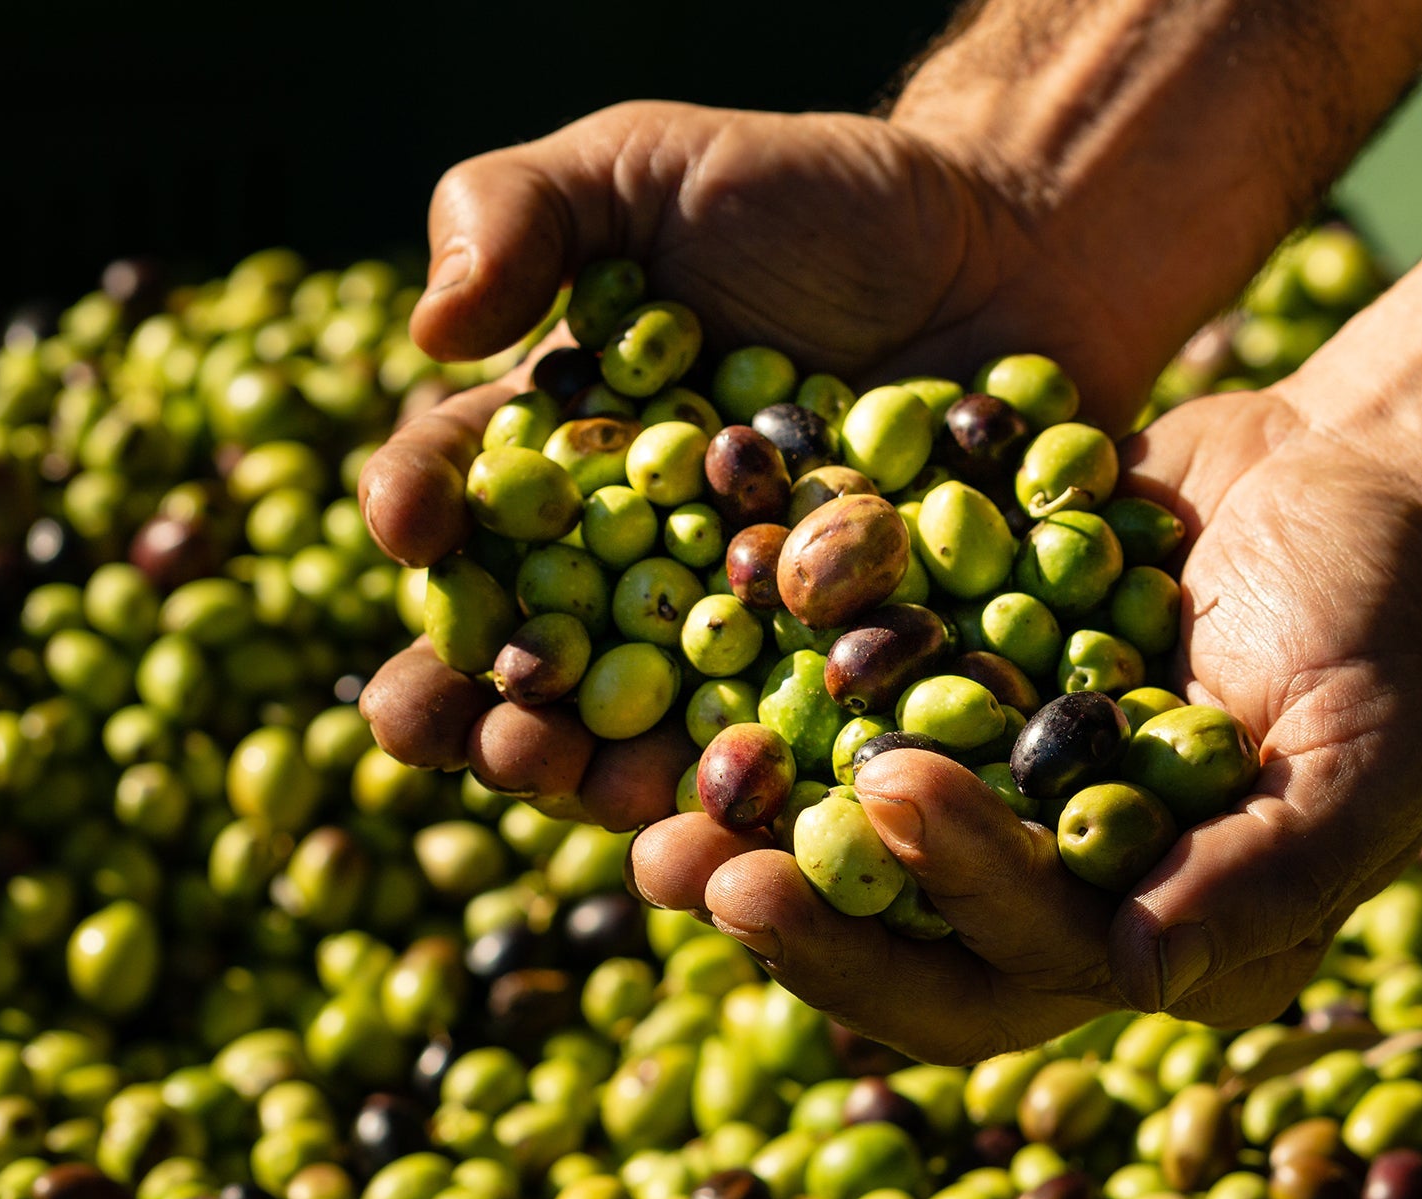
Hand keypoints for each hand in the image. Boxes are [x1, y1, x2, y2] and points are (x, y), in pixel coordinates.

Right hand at [356, 99, 1199, 819]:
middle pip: (536, 648)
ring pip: (653, 721)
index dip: (419, 513)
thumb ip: (523, 210)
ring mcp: (743, 626)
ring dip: (614, 770)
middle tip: (493, 730)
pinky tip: (754, 811)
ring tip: (606, 791)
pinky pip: (800, 737)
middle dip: (496, 702)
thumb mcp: (653, 164)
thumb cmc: (820, 197)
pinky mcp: (849, 667)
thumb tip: (429, 330)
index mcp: (563, 454)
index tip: (409, 527)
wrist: (1012, 247)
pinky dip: (773, 780)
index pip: (462, 495)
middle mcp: (635, 559)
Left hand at [633, 387, 1421, 1062]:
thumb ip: (1268, 875)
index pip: (1018, 964)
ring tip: (638, 800)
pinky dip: (766, 699)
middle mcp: (1043, 876)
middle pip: (897, 933)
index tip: (878, 807)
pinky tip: (684, 665)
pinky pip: (841, 706)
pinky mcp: (943, 685)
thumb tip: (1145, 977)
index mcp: (1140, 928)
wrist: (1345, 478)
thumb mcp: (1365, 753)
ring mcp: (985, 784)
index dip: (940, 912)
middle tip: (685, 865)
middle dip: (796, 912)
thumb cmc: (1385, 622)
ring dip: (746, 826)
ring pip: (841, 838)